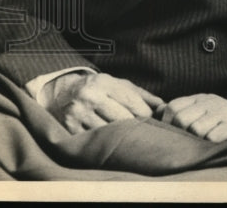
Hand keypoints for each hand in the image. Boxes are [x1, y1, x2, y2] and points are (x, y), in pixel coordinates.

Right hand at [41, 71, 163, 133]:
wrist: (61, 92)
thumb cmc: (99, 88)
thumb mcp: (119, 84)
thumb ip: (142, 95)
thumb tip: (165, 107)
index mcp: (105, 82)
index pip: (132, 103)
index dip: (145, 115)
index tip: (151, 122)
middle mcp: (90, 96)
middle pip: (122, 119)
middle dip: (135, 127)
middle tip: (142, 133)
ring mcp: (78, 113)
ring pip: (109, 133)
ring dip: (120, 138)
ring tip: (126, 138)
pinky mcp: (69, 129)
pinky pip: (93, 141)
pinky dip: (103, 143)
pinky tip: (109, 142)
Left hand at [158, 93, 226, 141]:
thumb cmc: (223, 123)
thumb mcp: (204, 111)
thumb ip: (183, 110)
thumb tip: (158, 111)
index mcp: (201, 98)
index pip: (173, 106)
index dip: (167, 122)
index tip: (173, 134)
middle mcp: (211, 102)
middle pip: (182, 118)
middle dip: (183, 133)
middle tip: (191, 141)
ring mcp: (222, 112)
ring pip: (196, 129)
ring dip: (199, 140)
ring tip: (206, 141)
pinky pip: (212, 137)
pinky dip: (212, 144)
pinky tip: (218, 143)